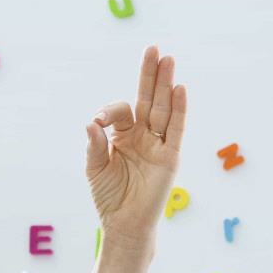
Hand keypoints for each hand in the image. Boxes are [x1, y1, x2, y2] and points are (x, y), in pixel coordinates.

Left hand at [85, 45, 186, 250]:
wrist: (124, 224)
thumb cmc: (109, 197)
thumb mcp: (95, 167)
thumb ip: (94, 144)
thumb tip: (92, 122)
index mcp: (123, 135)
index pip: (122, 111)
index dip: (110, 111)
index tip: (98, 122)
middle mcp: (143, 135)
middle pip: (148, 99)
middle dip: (150, 75)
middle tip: (153, 48)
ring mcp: (158, 144)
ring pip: (163, 109)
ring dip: (166, 84)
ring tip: (168, 59)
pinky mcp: (170, 157)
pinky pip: (175, 130)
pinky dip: (178, 110)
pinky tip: (179, 88)